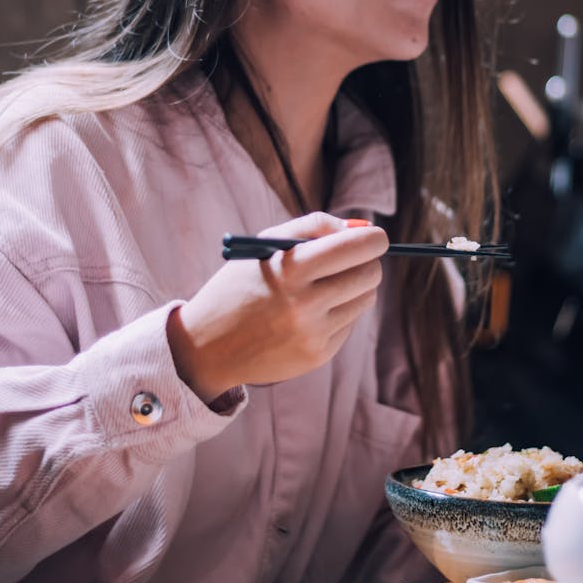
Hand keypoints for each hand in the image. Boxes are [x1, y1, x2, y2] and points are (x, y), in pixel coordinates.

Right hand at [168, 212, 387, 402]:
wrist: (208, 345)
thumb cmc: (242, 283)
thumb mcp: (268, 244)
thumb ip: (315, 226)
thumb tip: (364, 229)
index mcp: (291, 267)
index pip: (358, 248)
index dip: (374, 239)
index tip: (374, 238)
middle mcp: (305, 303)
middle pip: (370, 274)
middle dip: (366, 262)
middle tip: (350, 260)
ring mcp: (313, 333)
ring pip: (364, 300)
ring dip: (353, 288)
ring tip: (324, 286)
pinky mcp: (317, 356)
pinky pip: (348, 325)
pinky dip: (337, 313)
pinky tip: (308, 314)